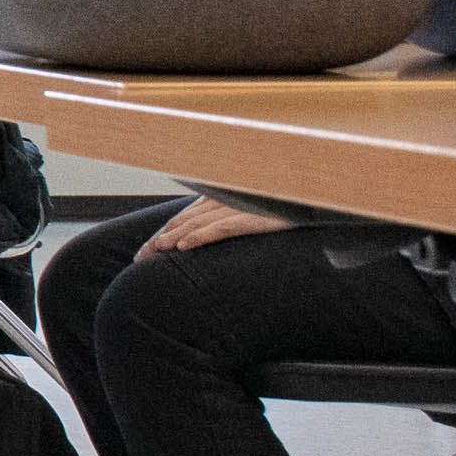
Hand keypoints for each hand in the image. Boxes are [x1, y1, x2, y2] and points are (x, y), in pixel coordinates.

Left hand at [139, 194, 289, 259]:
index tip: (146, 250)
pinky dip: (200, 236)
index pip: (184, 217)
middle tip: (139, 257)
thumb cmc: (286, 207)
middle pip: (184, 221)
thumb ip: (228, 220)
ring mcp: (238, 207)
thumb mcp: (252, 214)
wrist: (315, 198)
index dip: (164, 233)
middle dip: (159, 239)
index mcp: (221, 198)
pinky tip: (184, 247)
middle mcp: (224, 200)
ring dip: (171, 239)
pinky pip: (221, 227)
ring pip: (196, 224)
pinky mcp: (253, 217)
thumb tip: (204, 242)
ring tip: (152, 252)